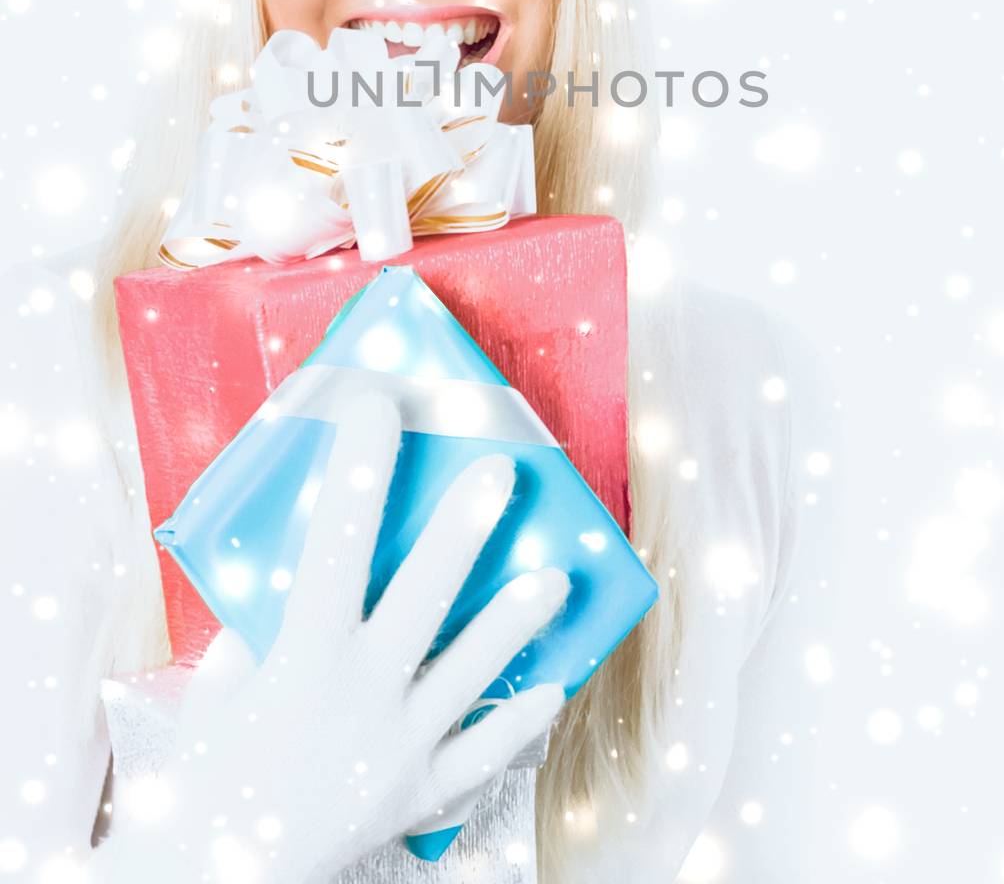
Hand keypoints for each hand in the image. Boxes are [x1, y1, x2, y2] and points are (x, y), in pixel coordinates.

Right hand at [102, 392, 567, 882]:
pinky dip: (515, 723)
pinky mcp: (418, 793)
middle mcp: (360, 690)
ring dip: (516, 621)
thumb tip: (294, 578)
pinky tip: (551, 689)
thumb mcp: (222, 684)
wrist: (218, 871)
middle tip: (502, 475)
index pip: (336, 538)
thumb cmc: (210, 768)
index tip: (378, 402)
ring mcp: (398, 744)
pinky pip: (480, 755)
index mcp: (303, 651)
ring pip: (471, 669)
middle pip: (424, 593)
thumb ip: (264, 627)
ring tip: (556, 579)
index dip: (361, 465)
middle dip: (464, 530)